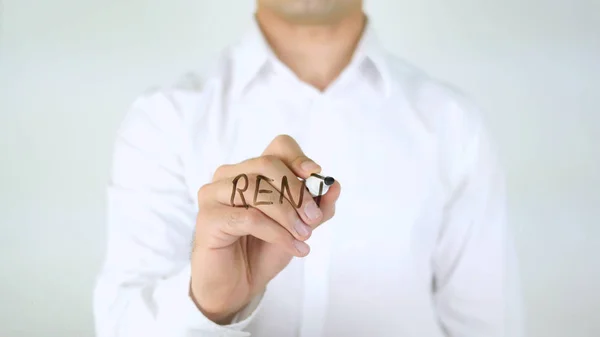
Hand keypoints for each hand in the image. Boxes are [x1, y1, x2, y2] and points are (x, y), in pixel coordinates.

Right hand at [190, 135, 340, 323]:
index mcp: (252, 171)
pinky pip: (248, 217)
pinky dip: (276, 232)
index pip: (278, 147)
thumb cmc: (263, 250)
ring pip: (257, 190)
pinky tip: (293, 247)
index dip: (298, 157)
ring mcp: (214, 194)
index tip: (315, 175)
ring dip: (288, 215)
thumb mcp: (299, 227)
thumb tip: (335, 186)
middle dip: (296, 191)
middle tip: (313, 219)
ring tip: (304, 237)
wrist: (237, 285)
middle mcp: (230, 175)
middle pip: (267, 164)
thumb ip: (317, 208)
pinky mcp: (208, 218)